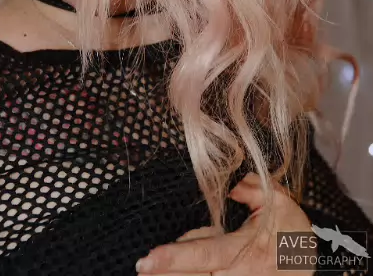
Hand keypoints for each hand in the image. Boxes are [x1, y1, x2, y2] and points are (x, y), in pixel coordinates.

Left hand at [135, 172, 314, 274]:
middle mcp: (239, 275)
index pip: (205, 254)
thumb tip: (235, 187)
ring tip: (151, 272)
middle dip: (167, 273)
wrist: (313, 265)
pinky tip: (172, 274)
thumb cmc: (292, 232)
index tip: (148, 259)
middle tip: (141, 268)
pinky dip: (191, 275)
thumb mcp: (279, 203)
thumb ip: (254, 190)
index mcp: (246, 251)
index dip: (175, 258)